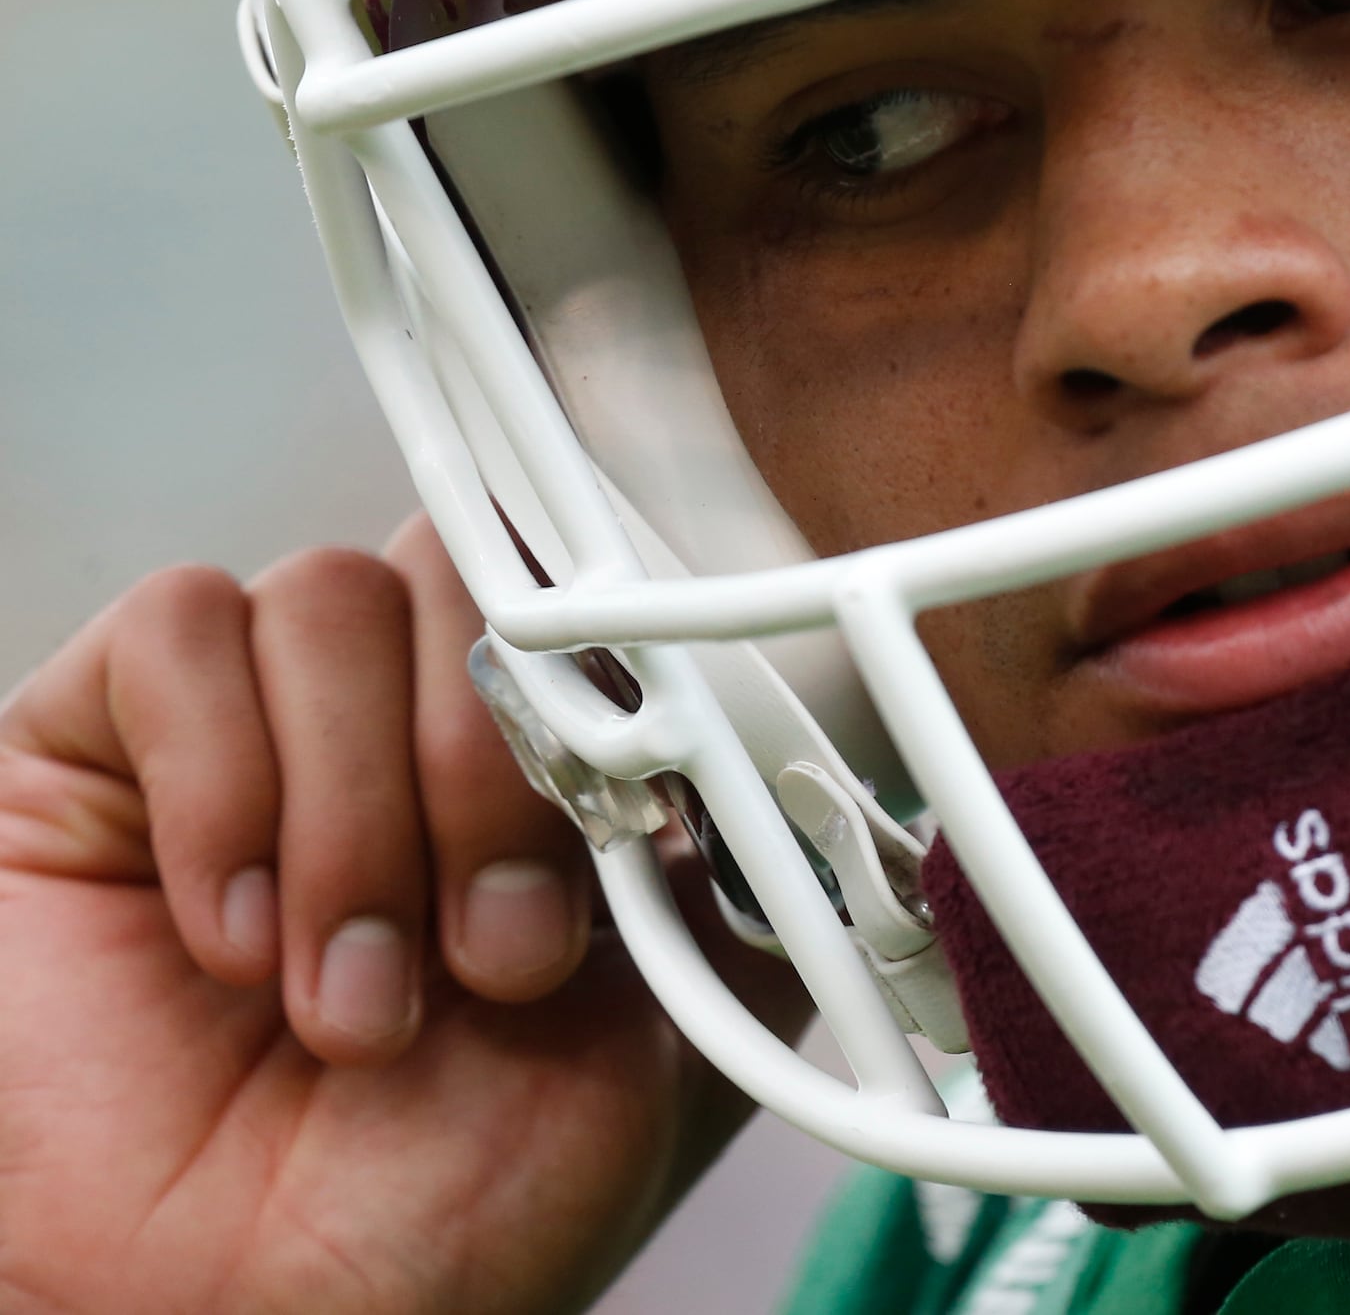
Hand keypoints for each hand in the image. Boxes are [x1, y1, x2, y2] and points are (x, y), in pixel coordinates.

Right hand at [0, 517, 779, 1314]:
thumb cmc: (454, 1216)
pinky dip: (227, 787)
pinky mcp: (103, 744)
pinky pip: (182, 632)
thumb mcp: (685, 1036)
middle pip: (479, 571)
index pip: (609, 606)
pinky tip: (234, 941)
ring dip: (364, 810)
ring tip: (356, 1002)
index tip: (643, 805)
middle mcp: (416, 728)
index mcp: (564, 776)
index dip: (631, 677)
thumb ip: (752, 870)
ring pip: (338, 597)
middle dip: (500, 765)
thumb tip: (809, 735)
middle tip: (500, 955)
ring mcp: (266, 722)